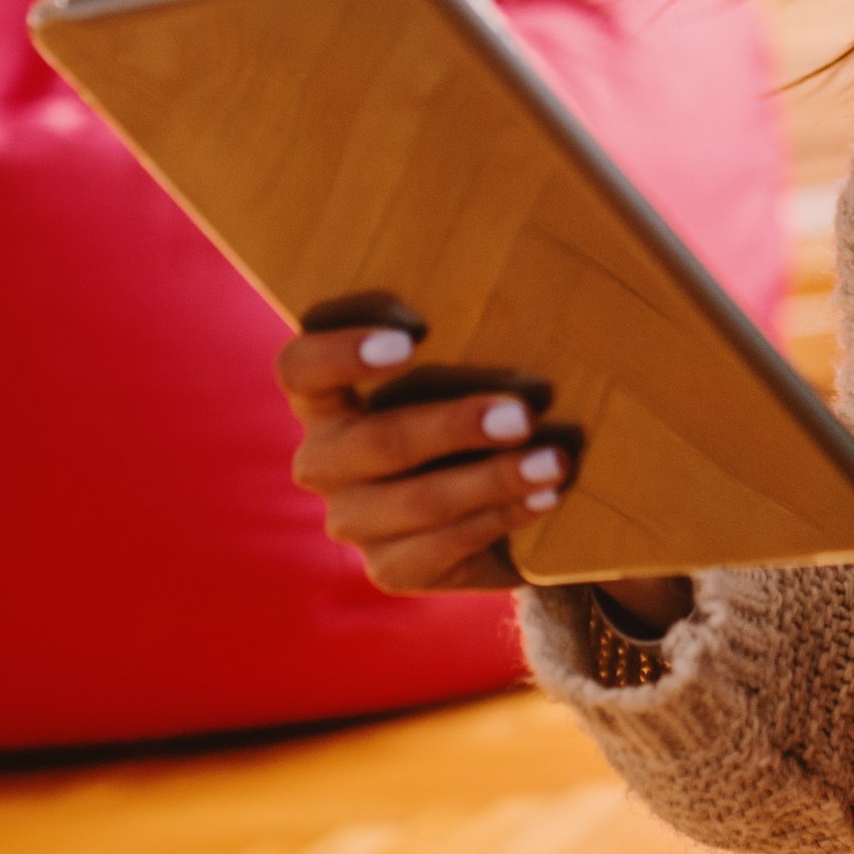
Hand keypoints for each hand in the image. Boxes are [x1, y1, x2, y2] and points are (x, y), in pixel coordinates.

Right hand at [275, 323, 694, 635]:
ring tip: (553, 462)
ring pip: (417, 501)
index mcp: (324, 398)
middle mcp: (325, 460)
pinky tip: (543, 499)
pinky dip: (500, 519)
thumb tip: (529, 285)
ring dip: (492, 480)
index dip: (341, 353)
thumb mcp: (465, 365)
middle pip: (374, 443)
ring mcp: (353, 520)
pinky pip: (441, 549)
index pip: (299, 369)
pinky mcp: (390, 569)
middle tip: (521, 412)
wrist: (495, 493)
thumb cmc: (475, 399)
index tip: (408, 338)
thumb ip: (468, 335)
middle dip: (453, 425)